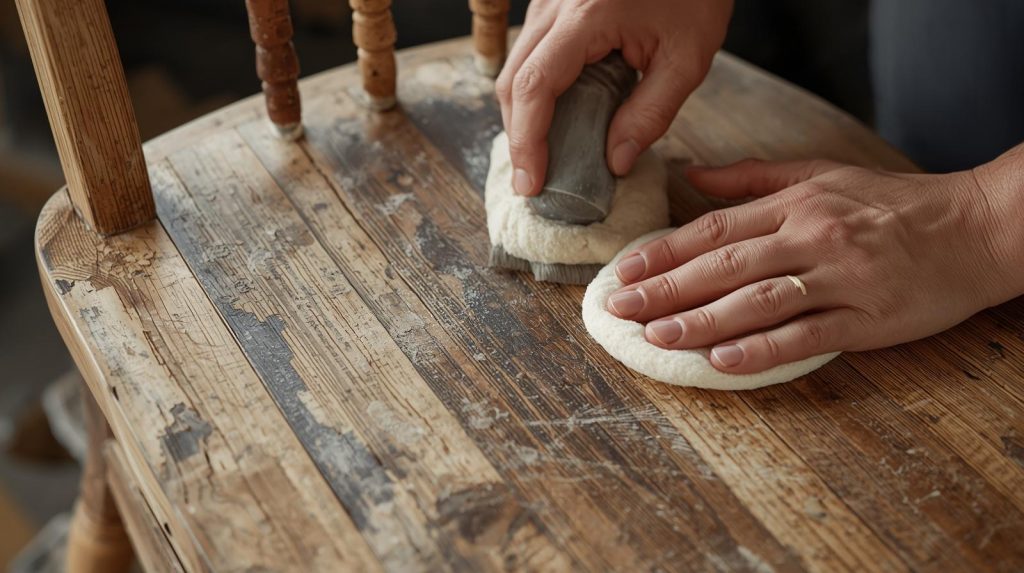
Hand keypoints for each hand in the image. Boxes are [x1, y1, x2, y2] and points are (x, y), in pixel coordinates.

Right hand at [495, 0, 732, 195]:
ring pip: (516, 68)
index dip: (527, 142)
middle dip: (518, 136)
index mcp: (586, 16)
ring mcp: (549, 1)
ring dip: (524, 116)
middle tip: (532, 181)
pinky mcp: (554, 5)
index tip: (530, 183)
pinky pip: (531, 55)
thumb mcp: (687, 58)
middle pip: (513, 81)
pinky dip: (536, 92)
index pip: (535, 87)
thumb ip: (650, 114)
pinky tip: (555, 120)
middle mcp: (555, 4)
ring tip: (543, 157)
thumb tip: (615, 163)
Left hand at [606, 154, 1023, 373]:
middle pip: (726, 265)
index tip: (625, 272)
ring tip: (657, 337)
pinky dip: (763, 349)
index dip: (666, 252)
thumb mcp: (822, 174)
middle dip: (667, 289)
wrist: (976, 228)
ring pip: (759, 302)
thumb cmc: (893, 203)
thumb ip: (752, 179)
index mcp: (797, 205)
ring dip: (703, 321)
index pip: (715, 228)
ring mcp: (840, 280)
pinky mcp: (868, 319)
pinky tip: (723, 361)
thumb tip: (690, 174)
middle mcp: (812, 237)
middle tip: (620, 310)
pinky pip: (807, 336)